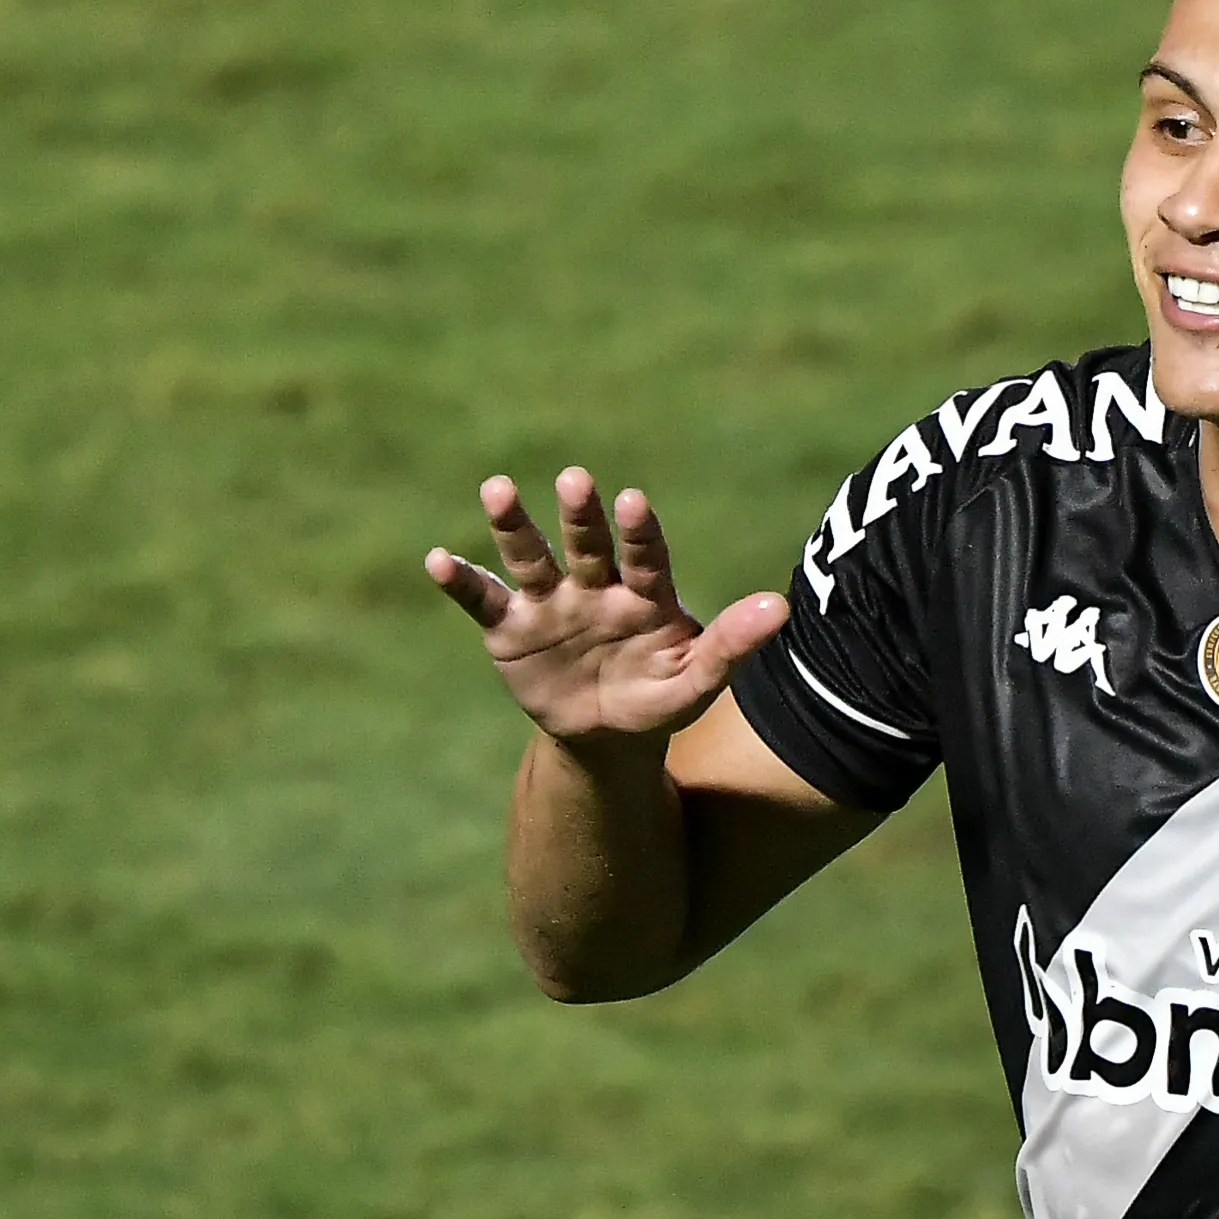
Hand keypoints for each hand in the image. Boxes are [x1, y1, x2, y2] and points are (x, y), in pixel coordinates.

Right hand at [426, 468, 788, 749]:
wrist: (606, 737)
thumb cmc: (658, 699)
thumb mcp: (697, 681)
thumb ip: (733, 644)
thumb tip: (781, 606)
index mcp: (646, 593)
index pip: (644, 556)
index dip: (638, 531)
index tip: (633, 502)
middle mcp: (596, 585)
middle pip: (587, 544)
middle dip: (581, 515)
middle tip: (576, 480)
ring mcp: (551, 602)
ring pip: (531, 557)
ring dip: (513, 525)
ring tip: (496, 489)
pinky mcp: (510, 627)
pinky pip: (483, 599)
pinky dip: (461, 581)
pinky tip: (438, 560)